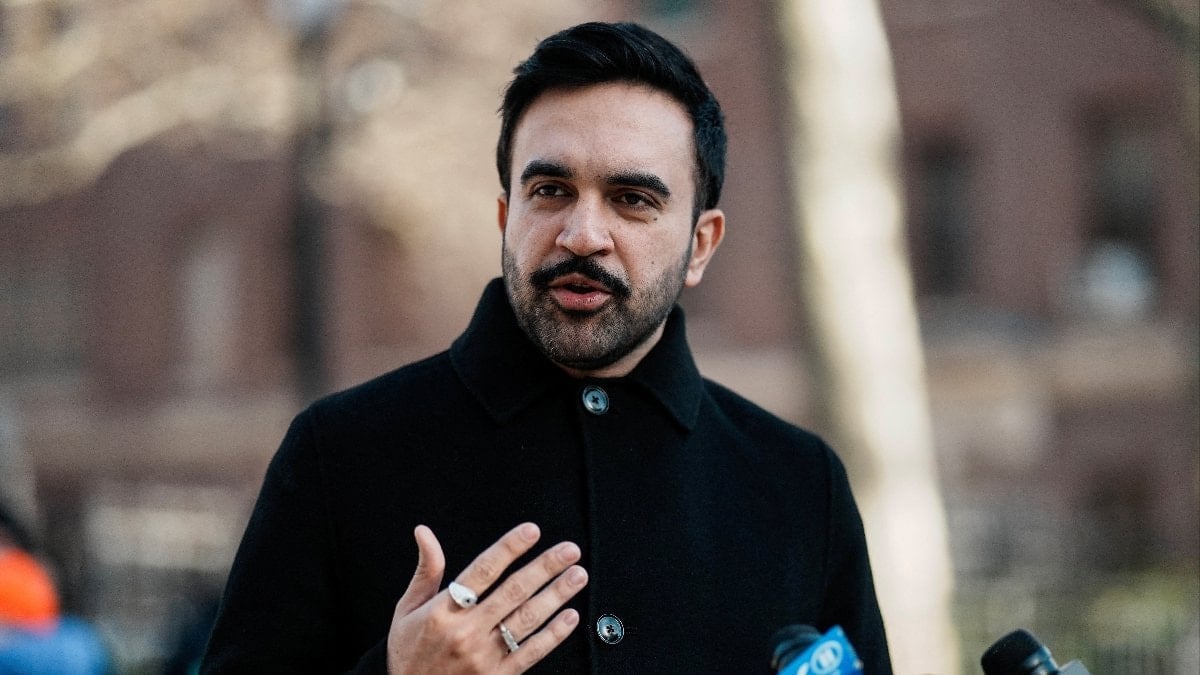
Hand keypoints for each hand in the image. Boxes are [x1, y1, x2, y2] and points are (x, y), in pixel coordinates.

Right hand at [385, 522, 587, 673]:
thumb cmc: (408, 653)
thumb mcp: (407, 610)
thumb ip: (426, 571)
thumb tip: (425, 533)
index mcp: (443, 611)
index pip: (483, 571)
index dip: (509, 548)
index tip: (531, 531)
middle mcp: (466, 632)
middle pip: (513, 591)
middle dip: (545, 567)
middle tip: (569, 550)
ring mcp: (484, 656)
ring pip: (527, 620)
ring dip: (556, 595)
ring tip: (577, 575)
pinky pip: (531, 652)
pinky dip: (553, 634)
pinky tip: (569, 616)